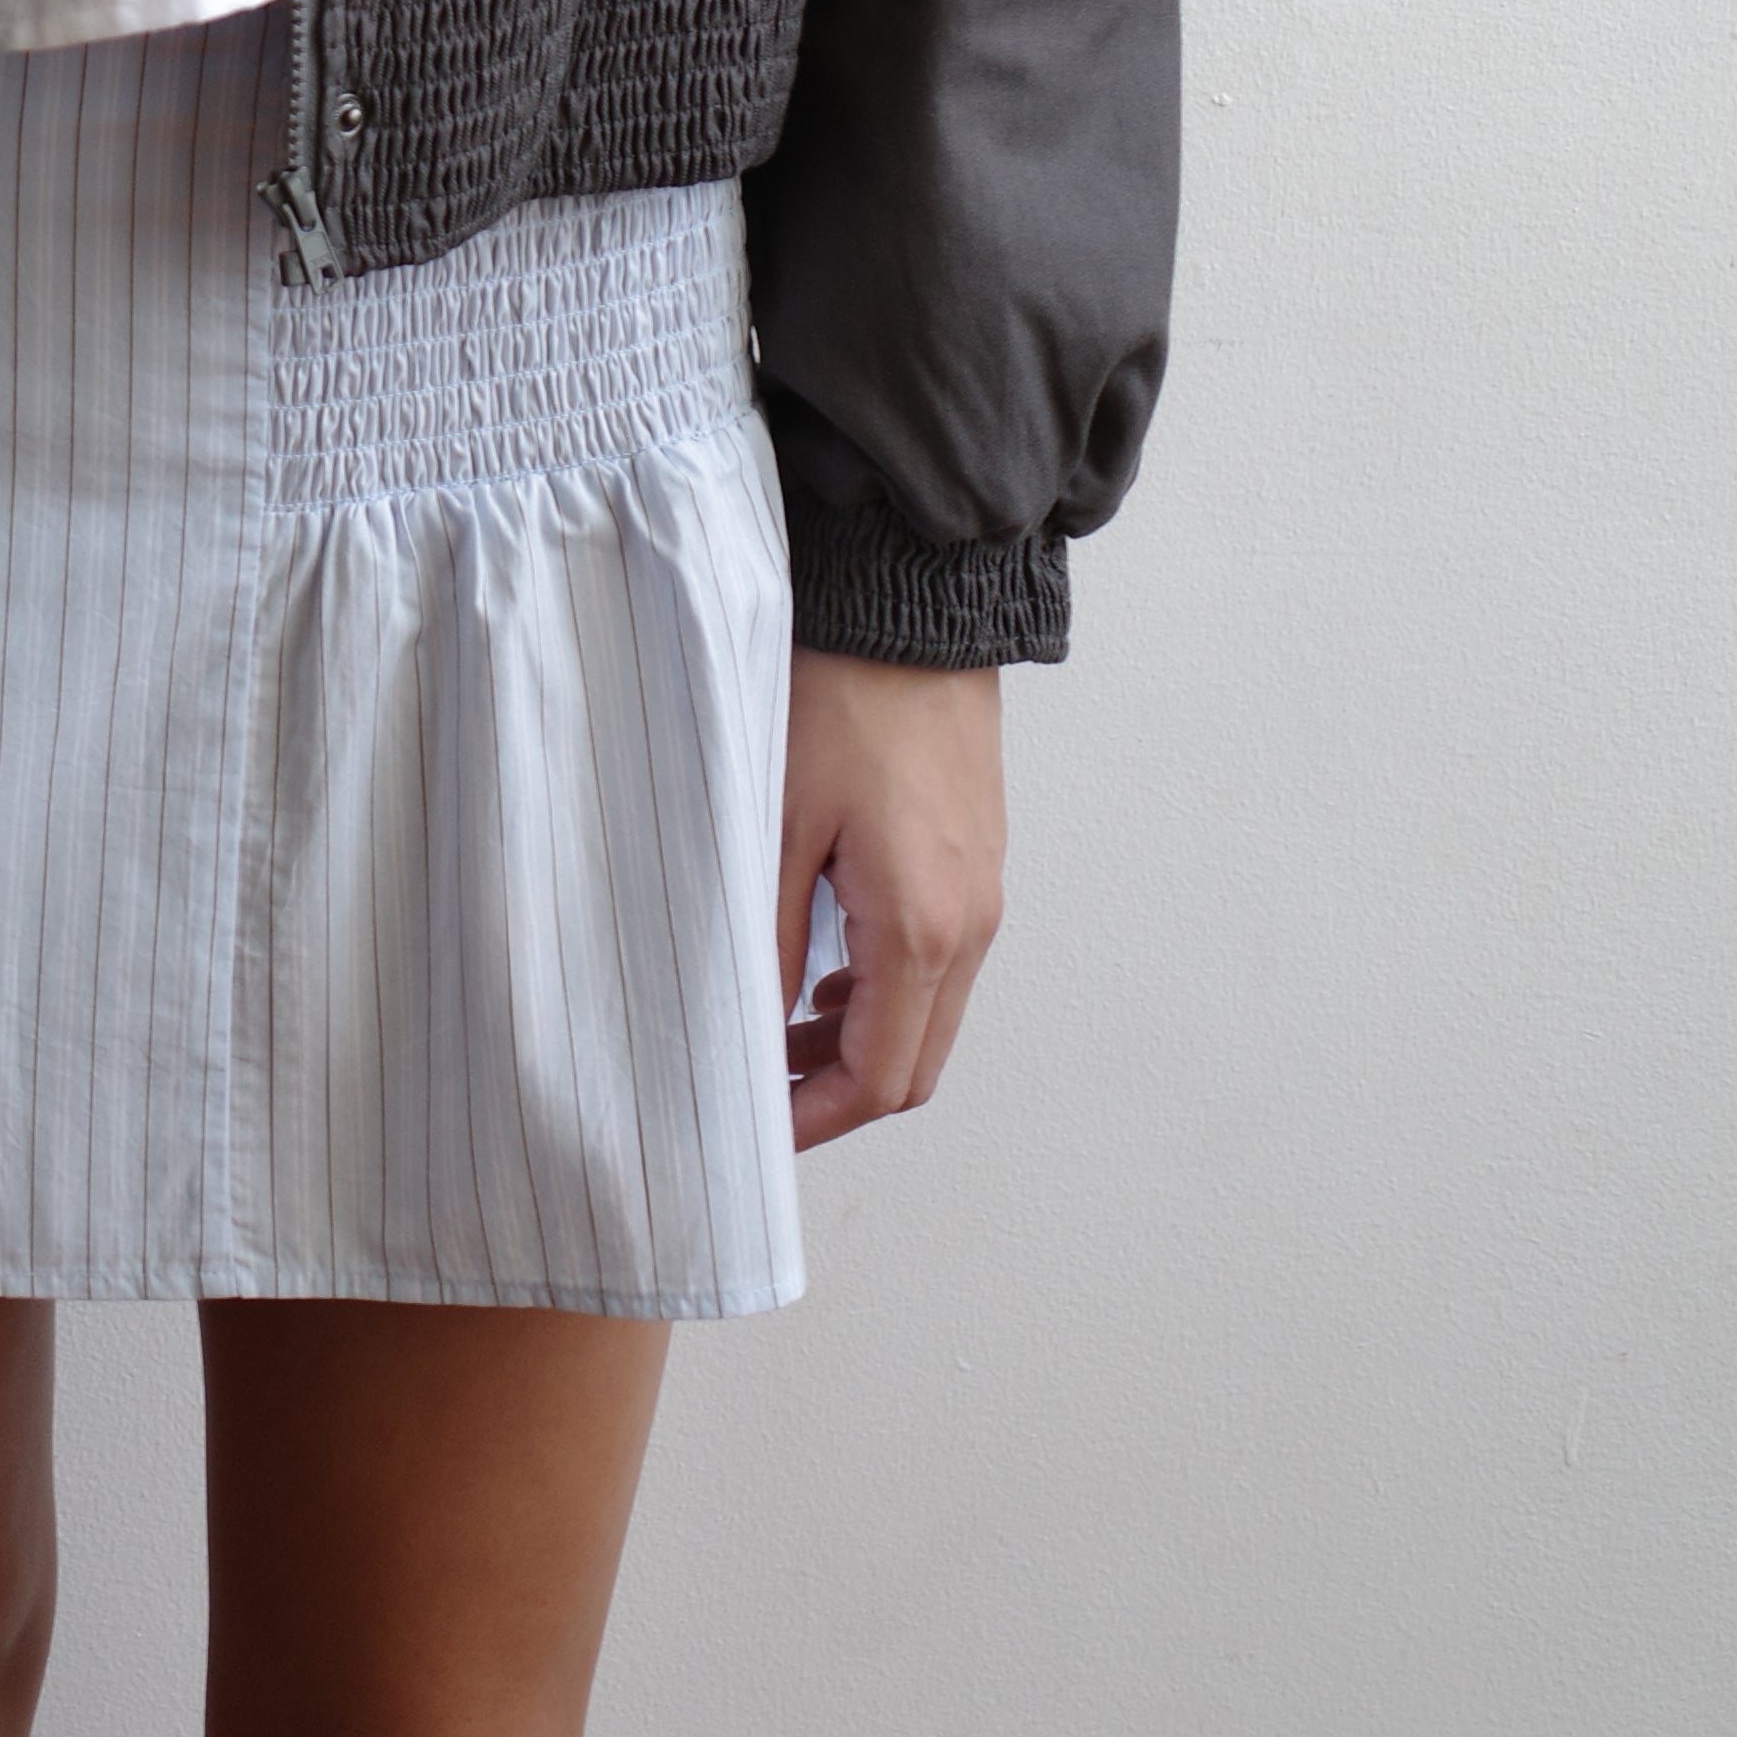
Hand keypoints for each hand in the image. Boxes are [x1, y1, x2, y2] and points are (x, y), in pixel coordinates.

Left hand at [778, 647, 1004, 1147]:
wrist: (916, 606)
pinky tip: (826, 968)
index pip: (880, 1079)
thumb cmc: (843, 698)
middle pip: (916, 1064)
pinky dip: (886, 990)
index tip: (758, 1130)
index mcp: (921, 928)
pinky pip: (940, 961)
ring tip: (778, 1028)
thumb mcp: (779, 824)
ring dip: (861, 1040)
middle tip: (761, 1088)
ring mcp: (982, 892)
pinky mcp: (976, 859)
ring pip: (930, 1015)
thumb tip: (754, 1026)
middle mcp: (970, 924)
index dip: (815, 1120)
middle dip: (838, 1092)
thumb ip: (770, 938)